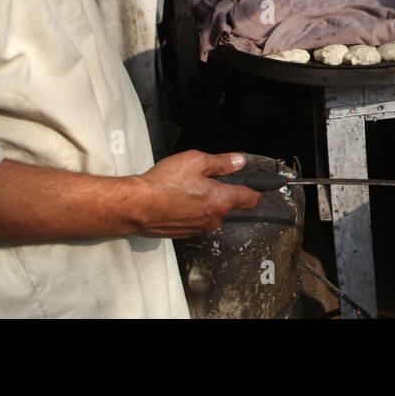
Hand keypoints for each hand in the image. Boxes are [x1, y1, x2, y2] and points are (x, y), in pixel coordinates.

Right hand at [131, 150, 260, 237]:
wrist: (136, 206)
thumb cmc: (163, 184)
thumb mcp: (195, 161)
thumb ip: (221, 162)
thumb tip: (238, 161)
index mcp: (221, 201)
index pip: (249, 198)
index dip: (255, 190)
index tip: (258, 186)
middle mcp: (213, 219)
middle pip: (227, 204)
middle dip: (220, 191)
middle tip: (203, 178)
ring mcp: (198, 229)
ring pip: (210, 212)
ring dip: (204, 201)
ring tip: (184, 189)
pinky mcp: (184, 234)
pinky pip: (195, 220)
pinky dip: (190, 210)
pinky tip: (176, 200)